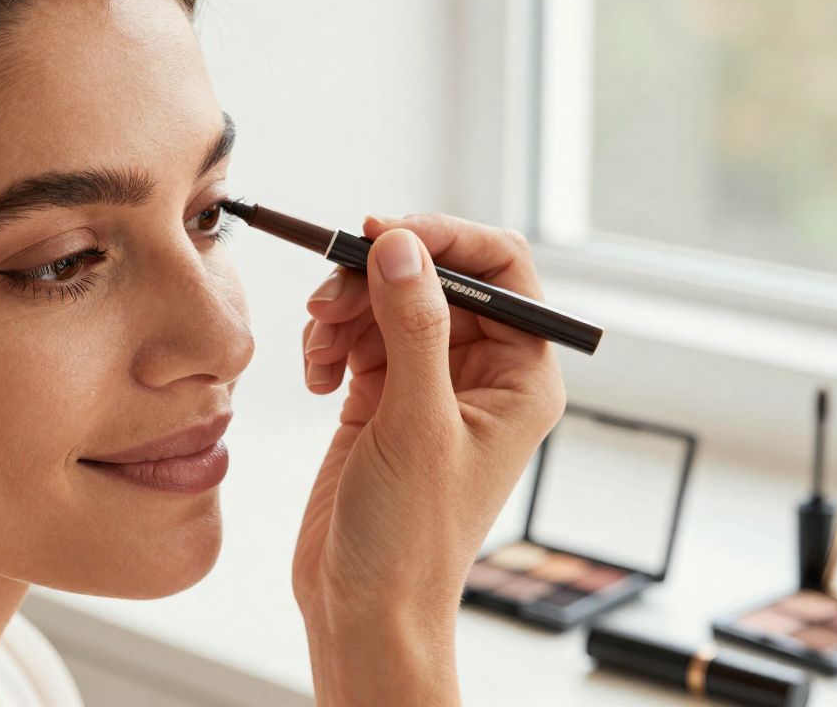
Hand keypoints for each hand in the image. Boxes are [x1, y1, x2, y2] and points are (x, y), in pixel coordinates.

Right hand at [291, 213, 566, 703]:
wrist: (363, 604)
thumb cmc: (411, 537)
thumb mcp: (416, 423)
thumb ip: (413, 327)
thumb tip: (403, 246)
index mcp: (519, 376)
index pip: (501, 270)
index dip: (444, 239)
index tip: (383, 232)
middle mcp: (479, 372)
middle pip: (432, 279)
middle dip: (375, 279)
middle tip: (329, 297)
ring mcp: (427, 383)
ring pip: (386, 303)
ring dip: (344, 312)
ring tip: (318, 347)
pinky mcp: (381, 398)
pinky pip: (357, 337)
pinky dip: (329, 343)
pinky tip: (317, 378)